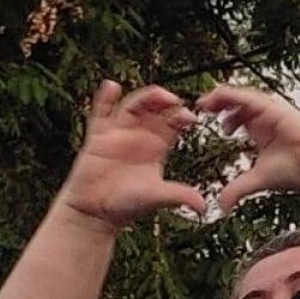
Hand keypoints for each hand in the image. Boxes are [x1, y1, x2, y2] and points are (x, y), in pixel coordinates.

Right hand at [56, 81, 206, 229]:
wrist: (96, 212)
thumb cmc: (127, 205)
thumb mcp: (156, 196)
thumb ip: (178, 196)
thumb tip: (203, 207)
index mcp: (157, 146)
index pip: (173, 123)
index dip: (182, 116)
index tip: (191, 117)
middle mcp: (139, 136)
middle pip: (155, 109)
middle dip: (165, 101)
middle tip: (175, 100)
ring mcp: (118, 134)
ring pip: (132, 107)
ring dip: (143, 98)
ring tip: (155, 95)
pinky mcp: (98, 137)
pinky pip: (100, 114)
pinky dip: (104, 99)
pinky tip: (112, 86)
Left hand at [197, 85, 299, 213]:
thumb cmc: (298, 170)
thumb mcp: (258, 179)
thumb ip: (237, 189)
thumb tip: (221, 207)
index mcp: (263, 132)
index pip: (239, 118)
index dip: (224, 118)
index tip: (206, 121)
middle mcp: (266, 120)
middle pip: (238, 104)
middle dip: (218, 104)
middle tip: (201, 108)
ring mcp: (271, 112)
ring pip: (242, 97)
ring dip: (221, 97)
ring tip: (205, 102)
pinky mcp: (274, 109)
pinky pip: (249, 97)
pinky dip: (232, 96)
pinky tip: (217, 98)